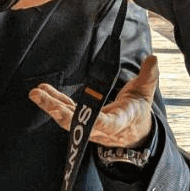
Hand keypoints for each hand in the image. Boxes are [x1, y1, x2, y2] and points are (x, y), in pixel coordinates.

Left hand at [29, 55, 158, 147]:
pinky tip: (42, 91)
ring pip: (68, 119)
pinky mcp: (83, 121)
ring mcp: (90, 127)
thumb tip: (153, 58)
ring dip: (51, 106)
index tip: (86, 117)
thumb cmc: (139, 110)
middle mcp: (102, 128)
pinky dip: (54, 101)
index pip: (108, 124)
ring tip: (36, 93)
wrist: (134, 132)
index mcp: (121, 120)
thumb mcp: (145, 92)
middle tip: (42, 98)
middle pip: (79, 123)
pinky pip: (66, 112)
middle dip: (59, 111)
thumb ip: (148, 76)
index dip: (97, 122)